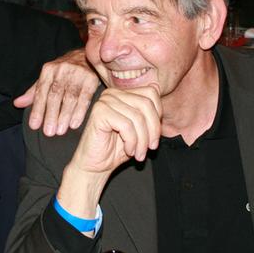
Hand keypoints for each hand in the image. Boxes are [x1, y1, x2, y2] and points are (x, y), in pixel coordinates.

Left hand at [14, 48, 99, 135]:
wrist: (87, 55)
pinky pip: (85, 97)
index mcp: (49, 70)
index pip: (41, 92)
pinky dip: (80, 112)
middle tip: (48, 132)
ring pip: (70, 97)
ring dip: (64, 116)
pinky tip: (74, 124)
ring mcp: (78, 73)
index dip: (37, 109)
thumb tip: (17, 104)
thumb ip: (34, 92)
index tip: (34, 125)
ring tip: (60, 131)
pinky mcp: (91, 79)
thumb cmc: (64, 71)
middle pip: (55, 95)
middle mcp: (62, 70)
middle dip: (51, 115)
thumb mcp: (48, 78)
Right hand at [57, 87, 162, 217]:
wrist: (96, 166)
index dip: (157, 116)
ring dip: (142, 140)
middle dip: (153, 130)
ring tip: (139, 153)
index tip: (154, 136)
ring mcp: (105, 101)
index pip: (151, 93)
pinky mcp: (99, 113)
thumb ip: (148, 110)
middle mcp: (113, 93)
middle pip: (146, 104)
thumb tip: (157, 86)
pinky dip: (132, 141)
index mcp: (123, 93)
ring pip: (137, 117)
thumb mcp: (140, 129)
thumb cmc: (117, 149)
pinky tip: (128, 150)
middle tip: (151, 147)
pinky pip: (126, 125)